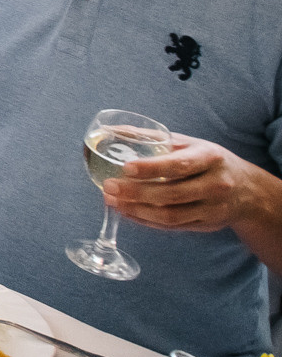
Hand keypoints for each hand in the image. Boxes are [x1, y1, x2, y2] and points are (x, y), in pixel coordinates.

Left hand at [103, 134, 281, 233]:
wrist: (248, 190)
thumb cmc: (208, 160)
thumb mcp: (188, 143)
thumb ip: (151, 137)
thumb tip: (109, 129)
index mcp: (210, 158)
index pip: (179, 165)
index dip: (151, 168)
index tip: (126, 168)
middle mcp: (215, 185)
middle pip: (172, 194)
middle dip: (136, 193)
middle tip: (109, 187)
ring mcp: (213, 209)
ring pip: (171, 215)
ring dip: (137, 210)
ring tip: (112, 201)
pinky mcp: (206, 225)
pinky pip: (173, 227)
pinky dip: (147, 221)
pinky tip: (128, 213)